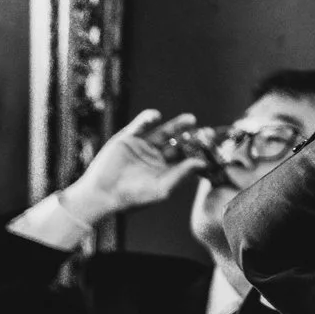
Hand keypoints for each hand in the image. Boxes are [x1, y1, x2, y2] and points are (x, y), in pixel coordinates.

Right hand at [59, 110, 208, 221]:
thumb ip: (182, 174)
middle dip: (191, 136)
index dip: (198, 151)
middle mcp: (155, 157)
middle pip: (177, 142)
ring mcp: (142, 146)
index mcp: (164, 170)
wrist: (103, 194)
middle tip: (206, 131)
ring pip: (163, 131)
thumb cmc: (133, 196)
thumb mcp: (162, 187)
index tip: (211, 146)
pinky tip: (157, 116)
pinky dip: (148, 118)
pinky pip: (140, 124)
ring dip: (177, 125)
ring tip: (191, 120)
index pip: (185, 157)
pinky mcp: (128, 138)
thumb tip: (202, 162)